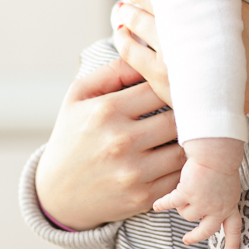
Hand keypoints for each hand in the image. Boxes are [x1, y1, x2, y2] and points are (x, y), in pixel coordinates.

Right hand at [34, 57, 184, 229]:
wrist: (56, 194)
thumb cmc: (72, 136)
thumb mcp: (79, 96)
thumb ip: (113, 71)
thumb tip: (147, 51)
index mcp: (106, 110)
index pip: (158, 86)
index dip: (171, 83)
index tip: (177, 85)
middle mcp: (120, 141)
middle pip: (177, 116)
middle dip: (186, 111)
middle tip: (192, 108)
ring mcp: (133, 171)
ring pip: (184, 147)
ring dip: (189, 140)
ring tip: (188, 132)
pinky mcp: (143, 197)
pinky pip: (180, 176)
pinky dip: (184, 166)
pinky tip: (179, 157)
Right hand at [153, 138, 243, 248]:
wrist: (217, 152)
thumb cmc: (224, 161)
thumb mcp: (228, 183)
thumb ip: (221, 195)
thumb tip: (210, 202)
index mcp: (230, 204)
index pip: (234, 228)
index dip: (232, 243)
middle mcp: (217, 208)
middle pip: (206, 230)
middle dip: (196, 237)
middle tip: (187, 240)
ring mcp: (202, 204)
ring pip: (187, 214)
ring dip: (183, 205)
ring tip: (181, 193)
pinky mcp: (187, 195)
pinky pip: (171, 203)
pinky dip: (162, 204)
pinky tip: (156, 206)